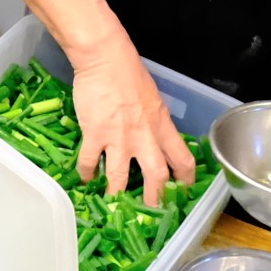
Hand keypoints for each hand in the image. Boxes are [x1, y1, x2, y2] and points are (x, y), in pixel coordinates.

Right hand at [71, 35, 194, 207]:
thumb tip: (151, 134)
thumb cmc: (129, 74)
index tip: (184, 190)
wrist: (105, 59)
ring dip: (117, 194)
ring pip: (120, 177)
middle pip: (156, 176)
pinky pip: (89, 161)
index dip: (186, 179)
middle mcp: (144, 137)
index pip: (182, 159)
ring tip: (114, 204)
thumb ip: (153, 121)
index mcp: (161, 126)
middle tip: (150, 211)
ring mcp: (118, 138)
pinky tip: (85, 178)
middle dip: (155, 198)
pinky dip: (87, 173)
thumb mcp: (152, 99)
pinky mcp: (95, 134)